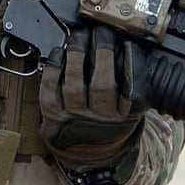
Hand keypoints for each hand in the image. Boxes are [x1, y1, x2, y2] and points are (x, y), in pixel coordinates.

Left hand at [39, 25, 147, 173]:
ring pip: (74, 85)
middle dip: (102, 54)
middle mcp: (100, 119)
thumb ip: (133, 87)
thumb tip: (133, 49)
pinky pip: (50, 89)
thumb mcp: (129, 112)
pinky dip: (53, 68)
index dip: (133, 67)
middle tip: (102, 32)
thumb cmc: (109, 121)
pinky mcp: (53, 114)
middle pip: (102, 86)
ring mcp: (75, 117)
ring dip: (76, 57)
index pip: (133, 93)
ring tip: (80, 36)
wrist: (86, 152)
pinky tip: (59, 52)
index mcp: (125, 117)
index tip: (130, 45)